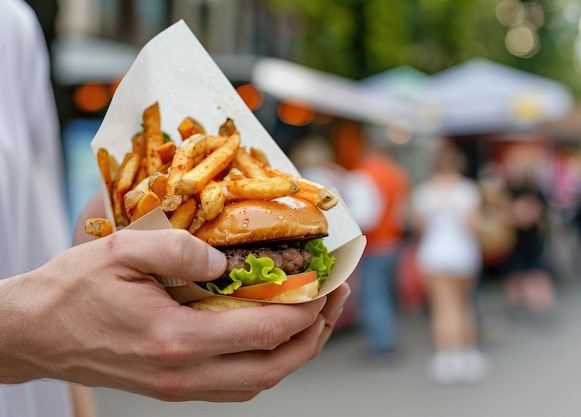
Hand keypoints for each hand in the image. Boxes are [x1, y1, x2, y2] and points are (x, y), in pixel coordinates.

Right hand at [0, 229, 349, 401]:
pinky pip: (236, 385)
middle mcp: (185, 374)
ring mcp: (180, 387)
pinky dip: (266, 364)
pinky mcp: (174, 387)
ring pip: (259, 383)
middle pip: (274, 368)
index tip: (328, 283)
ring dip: (295, 353)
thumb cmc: (72, 291)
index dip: (307, 309)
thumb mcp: (122, 251)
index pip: (266, 332)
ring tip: (315, 318)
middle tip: (335, 300)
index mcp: (177, 340)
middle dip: (315, 335)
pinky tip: (273, 339)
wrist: (32, 334)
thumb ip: (180, 249)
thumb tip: (225, 259)